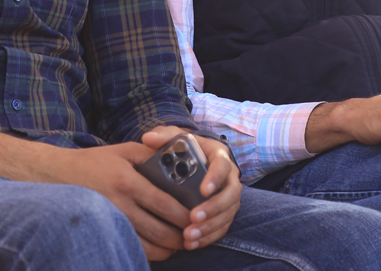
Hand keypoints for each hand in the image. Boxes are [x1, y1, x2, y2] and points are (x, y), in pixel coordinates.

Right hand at [50, 141, 191, 261]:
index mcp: (127, 181)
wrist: (58, 175)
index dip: (184, 215)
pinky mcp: (103, 233)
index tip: (197, 217)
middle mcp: (119, 205)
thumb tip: (180, 160)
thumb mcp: (124, 151)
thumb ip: (152, 154)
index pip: (164, 204)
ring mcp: (110, 222)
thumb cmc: (95, 161)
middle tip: (193, 235)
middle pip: (159, 230)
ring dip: (167, 249)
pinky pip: (131, 250)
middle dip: (181, 237)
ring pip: (146, 247)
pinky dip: (149, 254)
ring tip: (179, 244)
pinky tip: (158, 249)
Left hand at [142, 127, 241, 250]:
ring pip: (228, 214)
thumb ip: (164, 136)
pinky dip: (209, 236)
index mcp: (218, 155)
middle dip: (214, 208)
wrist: (191, 160)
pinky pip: (222, 226)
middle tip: (193, 218)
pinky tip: (192, 244)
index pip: (223, 165)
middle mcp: (228, 176)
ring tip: (189, 236)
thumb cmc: (183, 148)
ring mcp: (228, 195)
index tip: (203, 190)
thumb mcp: (174, 138)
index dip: (215, 178)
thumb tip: (148, 138)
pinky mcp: (224, 212)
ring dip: (210, 227)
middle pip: (231, 194)